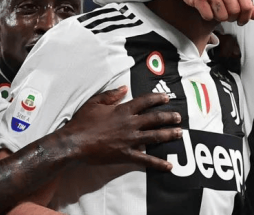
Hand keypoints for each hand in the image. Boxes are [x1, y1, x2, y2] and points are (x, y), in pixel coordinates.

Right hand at [63, 86, 181, 170]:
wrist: (74, 143)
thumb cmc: (82, 122)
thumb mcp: (95, 102)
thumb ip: (111, 94)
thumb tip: (124, 88)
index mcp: (123, 110)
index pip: (145, 102)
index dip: (157, 99)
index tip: (166, 98)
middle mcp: (130, 124)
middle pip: (155, 119)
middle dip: (169, 117)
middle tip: (179, 117)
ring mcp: (129, 140)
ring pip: (154, 136)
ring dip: (169, 135)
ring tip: (180, 134)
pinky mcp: (126, 154)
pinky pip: (145, 159)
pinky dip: (158, 163)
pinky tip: (168, 165)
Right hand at [166, 0, 253, 24]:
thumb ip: (248, 6)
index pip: (247, 7)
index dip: (245, 18)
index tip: (239, 21)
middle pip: (234, 13)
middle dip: (230, 18)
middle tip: (224, 14)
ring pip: (222, 16)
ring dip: (218, 18)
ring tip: (214, 9)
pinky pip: (208, 16)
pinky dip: (207, 16)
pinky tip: (205, 8)